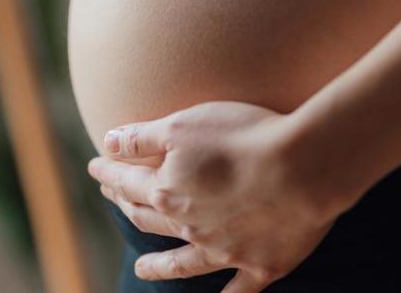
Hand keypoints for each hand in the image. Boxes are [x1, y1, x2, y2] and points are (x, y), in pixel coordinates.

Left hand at [87, 101, 341, 291]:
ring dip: (159, 267)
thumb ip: (142, 138)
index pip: (127, 182)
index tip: (96, 166)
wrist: (304, 167)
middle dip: (127, 206)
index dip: (109, 172)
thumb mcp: (183, 124)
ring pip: (183, 263)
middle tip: (114, 199)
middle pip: (149, 219)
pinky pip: (239, 290)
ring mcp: (225, 252)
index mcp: (167, 192)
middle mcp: (190, 228)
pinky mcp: (261, 265)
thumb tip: (107, 143)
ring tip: (141, 270)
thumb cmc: (243, 135)